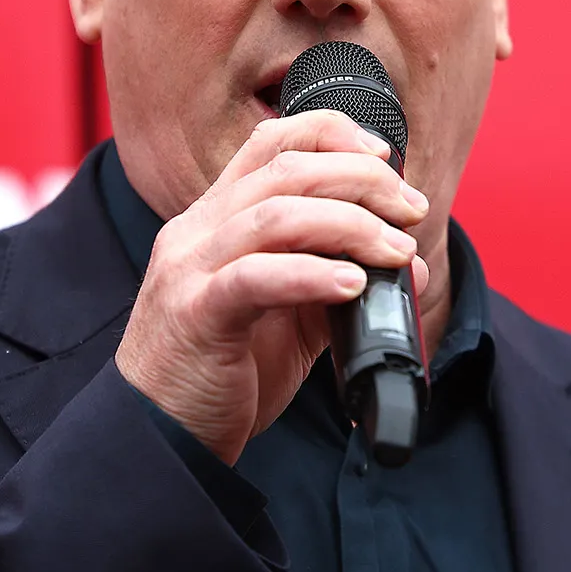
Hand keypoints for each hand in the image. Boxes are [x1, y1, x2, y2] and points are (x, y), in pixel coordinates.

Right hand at [115, 111, 430, 463]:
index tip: (385, 159)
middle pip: (284, 170)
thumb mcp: (285, 322)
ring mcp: (190, 270)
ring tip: (397, 252)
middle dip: (361, 180)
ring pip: (275, 215)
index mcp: (213, 222)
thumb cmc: (218, 376)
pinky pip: (257, 277)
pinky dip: (313, 274)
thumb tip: (410, 265)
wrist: (158, 437)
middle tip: (411, 211)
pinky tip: (353, 285)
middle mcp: (196, 232)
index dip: (332, 134)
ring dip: (351, 224)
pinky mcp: (196, 315)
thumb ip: (335, 283)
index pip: (268, 143)